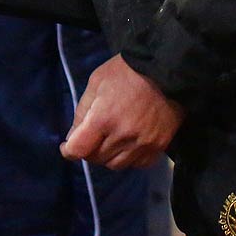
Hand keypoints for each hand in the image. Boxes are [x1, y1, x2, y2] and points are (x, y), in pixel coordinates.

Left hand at [60, 54, 183, 168]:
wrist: (167, 71)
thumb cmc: (126, 72)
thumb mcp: (96, 83)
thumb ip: (82, 111)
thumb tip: (72, 137)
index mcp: (103, 118)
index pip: (79, 149)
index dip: (69, 151)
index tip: (68, 147)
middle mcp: (123, 135)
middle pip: (96, 158)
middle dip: (88, 150)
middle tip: (90, 138)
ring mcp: (143, 143)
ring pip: (116, 165)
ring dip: (108, 156)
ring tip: (108, 141)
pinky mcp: (159, 146)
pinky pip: (138, 164)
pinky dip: (129, 158)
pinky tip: (128, 145)